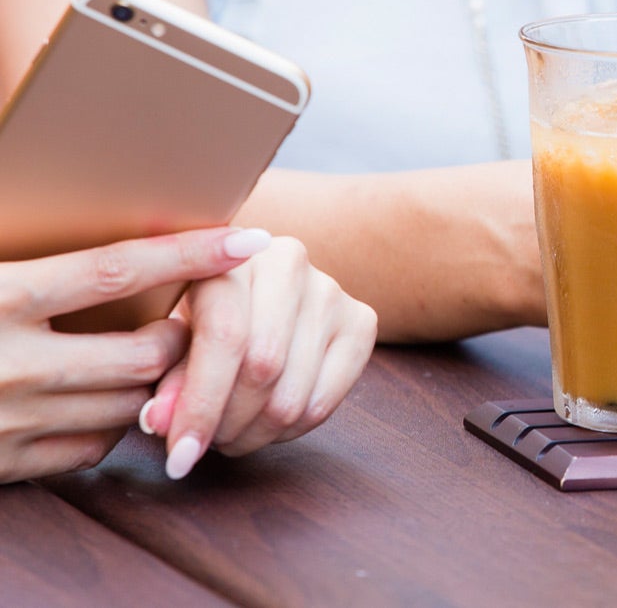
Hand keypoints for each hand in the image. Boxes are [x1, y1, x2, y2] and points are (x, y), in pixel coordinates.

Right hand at [0, 228, 267, 483]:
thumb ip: (44, 266)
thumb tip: (130, 248)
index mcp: (3, 297)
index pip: (118, 271)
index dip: (189, 255)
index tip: (246, 240)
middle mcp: (12, 360)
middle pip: (143, 354)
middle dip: (177, 341)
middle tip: (181, 328)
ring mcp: (12, 416)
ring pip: (131, 405)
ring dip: (153, 386)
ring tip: (146, 366)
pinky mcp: (7, 461)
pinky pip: (94, 447)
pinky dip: (114, 427)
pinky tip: (107, 404)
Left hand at [139, 235, 376, 478]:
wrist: (254, 287)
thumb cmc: (201, 315)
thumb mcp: (171, 335)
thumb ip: (165, 375)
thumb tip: (160, 423)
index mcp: (232, 253)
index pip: (226, 336)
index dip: (200, 404)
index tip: (177, 457)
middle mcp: (290, 262)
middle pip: (264, 368)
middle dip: (226, 424)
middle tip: (201, 445)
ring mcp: (332, 292)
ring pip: (294, 396)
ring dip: (254, 435)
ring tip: (227, 435)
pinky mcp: (362, 321)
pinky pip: (325, 403)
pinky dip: (289, 432)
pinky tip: (265, 426)